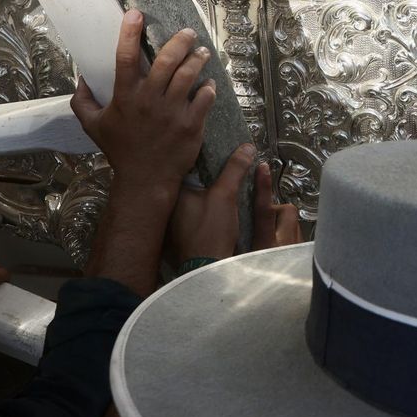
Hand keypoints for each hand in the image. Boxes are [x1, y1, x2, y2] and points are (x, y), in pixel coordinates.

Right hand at [71, 10, 215, 191]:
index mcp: (125, 97)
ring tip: (202, 53)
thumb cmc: (120, 150)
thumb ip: (82, 100)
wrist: (145, 179)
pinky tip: (208, 83)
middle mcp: (149, 100)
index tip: (135, 13)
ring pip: (189, 75)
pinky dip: (209, 87)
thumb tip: (82, 77)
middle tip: (187, 32)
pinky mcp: (191, 124)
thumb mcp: (93, 125)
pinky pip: (205, 98)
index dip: (129, 33)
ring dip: (198, 59)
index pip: (124, 57)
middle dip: (180, 41)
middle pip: (166, 60)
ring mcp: (172, 112)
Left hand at [167, 143, 299, 263]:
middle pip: (191, 179)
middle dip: (209, 173)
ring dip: (208, 190)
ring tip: (227, 183)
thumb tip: (247, 148)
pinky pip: (195, 211)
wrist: (206, 269)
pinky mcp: (182, 232)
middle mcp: (169, 204)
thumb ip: (235, 169)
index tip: (219, 148)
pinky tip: (220, 206)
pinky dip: (207, 205)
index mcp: (173, 191)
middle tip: (227, 166)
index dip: (203, 155)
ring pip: (194, 196)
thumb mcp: (226, 195)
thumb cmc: (210, 233)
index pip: (186, 164)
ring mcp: (174, 220)